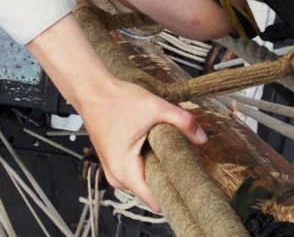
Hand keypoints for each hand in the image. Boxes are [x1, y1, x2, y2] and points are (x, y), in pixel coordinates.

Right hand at [68, 76, 206, 211]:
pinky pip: (136, 176)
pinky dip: (147, 166)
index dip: (176, 197)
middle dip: (169, 182)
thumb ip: (183, 122)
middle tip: (183, 162)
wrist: (91, 90)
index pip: (155, 202)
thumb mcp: (155, 107)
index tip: (191, 188)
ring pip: (143, 185)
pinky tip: (153, 150)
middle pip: (151, 194)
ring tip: (166, 152)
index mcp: (125, 169)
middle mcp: (116, 176)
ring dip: (157, 172)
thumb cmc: (114, 99)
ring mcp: (113, 171)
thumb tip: (202, 138)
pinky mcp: (113, 164)